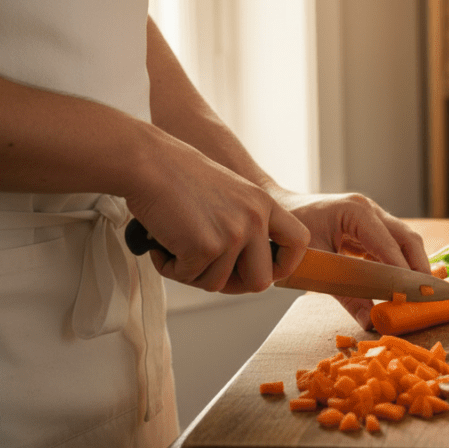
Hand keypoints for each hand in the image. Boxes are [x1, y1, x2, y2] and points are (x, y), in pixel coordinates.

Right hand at [124, 130, 309, 292]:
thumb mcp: (231, 193)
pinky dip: (170, 267)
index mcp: (265, 204)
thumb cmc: (181, 177)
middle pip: (261, 282)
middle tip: (206, 269)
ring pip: (217, 284)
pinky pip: (189, 277)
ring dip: (192, 272)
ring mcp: (232, 234)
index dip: (284, 265)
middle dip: (233, 284)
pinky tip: (163, 243)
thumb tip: (245, 268)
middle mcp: (255, 220)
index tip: (266, 270)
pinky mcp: (205, 247)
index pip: (298, 242)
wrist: (150, 163)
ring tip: (177, 244)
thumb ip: (245, 222)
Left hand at [267, 187, 429, 329]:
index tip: (414, 296)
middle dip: (419, 268)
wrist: (273, 214)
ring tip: (420, 295)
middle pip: (407, 238)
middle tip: (428, 297)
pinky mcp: (368, 227)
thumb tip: (370, 322)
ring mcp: (370, 216)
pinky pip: (391, 245)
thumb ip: (345, 295)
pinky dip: (399, 264)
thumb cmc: (286, 236)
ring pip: (404, 241)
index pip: (391, 244)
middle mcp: (369, 210)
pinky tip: (401, 285)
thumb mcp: (315, 268)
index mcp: (356, 212)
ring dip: (413, 266)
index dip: (404, 272)